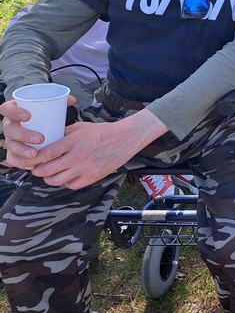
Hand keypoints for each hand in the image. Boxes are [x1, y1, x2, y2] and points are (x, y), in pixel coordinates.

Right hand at [0, 95, 77, 169]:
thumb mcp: (48, 107)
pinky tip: (32, 164)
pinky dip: (21, 162)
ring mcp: (10, 139)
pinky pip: (12, 158)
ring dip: (22, 151)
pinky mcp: (12, 152)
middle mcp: (9, 125)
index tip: (28, 116)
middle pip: (9, 130)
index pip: (6, 109)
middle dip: (23, 135)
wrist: (39, 129)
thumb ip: (59, 101)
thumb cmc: (42, 116)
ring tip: (35, 154)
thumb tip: (71, 99)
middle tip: (40, 139)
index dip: (14, 112)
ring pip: (11, 145)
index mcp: (13, 111)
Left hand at [2, 101, 167, 189]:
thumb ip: (64, 133)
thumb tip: (48, 139)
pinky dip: (65, 183)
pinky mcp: (93, 177)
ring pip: (57, 181)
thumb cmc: (103, 131)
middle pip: (47, 170)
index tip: (30, 159)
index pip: (46, 153)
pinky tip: (67, 177)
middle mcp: (78, 156)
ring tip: (49, 174)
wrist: (125, 139)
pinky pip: (71, 186)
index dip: (34, 158)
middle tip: (36, 169)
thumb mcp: (81, 127)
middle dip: (37, 171)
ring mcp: (85, 168)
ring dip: (49, 179)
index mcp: (73, 141)